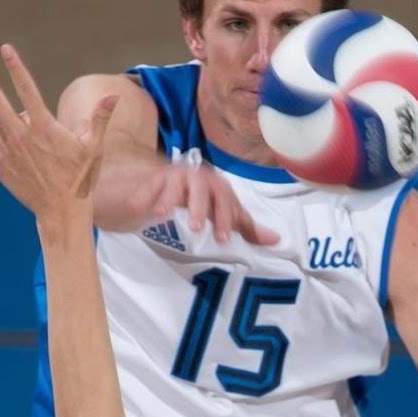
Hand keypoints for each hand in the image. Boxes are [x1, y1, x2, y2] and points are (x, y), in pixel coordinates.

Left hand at [0, 44, 116, 221]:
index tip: (6, 49)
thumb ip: (100, 118)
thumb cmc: (80, 178)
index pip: (27, 90)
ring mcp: (6, 149)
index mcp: (43, 126)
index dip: (16, 68)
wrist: (61, 210)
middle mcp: (20, 135)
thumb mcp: (93, 146)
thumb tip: (115, 95)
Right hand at [132, 163, 280, 245]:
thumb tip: (276, 240)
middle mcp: (199, 178)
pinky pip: (151, 185)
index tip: (223, 240)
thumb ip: (244, 227)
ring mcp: (176, 176)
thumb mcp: (221, 215)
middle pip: (204, 188)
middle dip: (200, 207)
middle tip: (196, 229)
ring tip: (164, 215)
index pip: (227, 200)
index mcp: (218, 187)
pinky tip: (141, 209)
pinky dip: (146, 196)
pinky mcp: (155, 178)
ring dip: (171, 198)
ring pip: (177, 182)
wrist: (167, 188)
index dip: (227, 219)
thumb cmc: (200, 203)